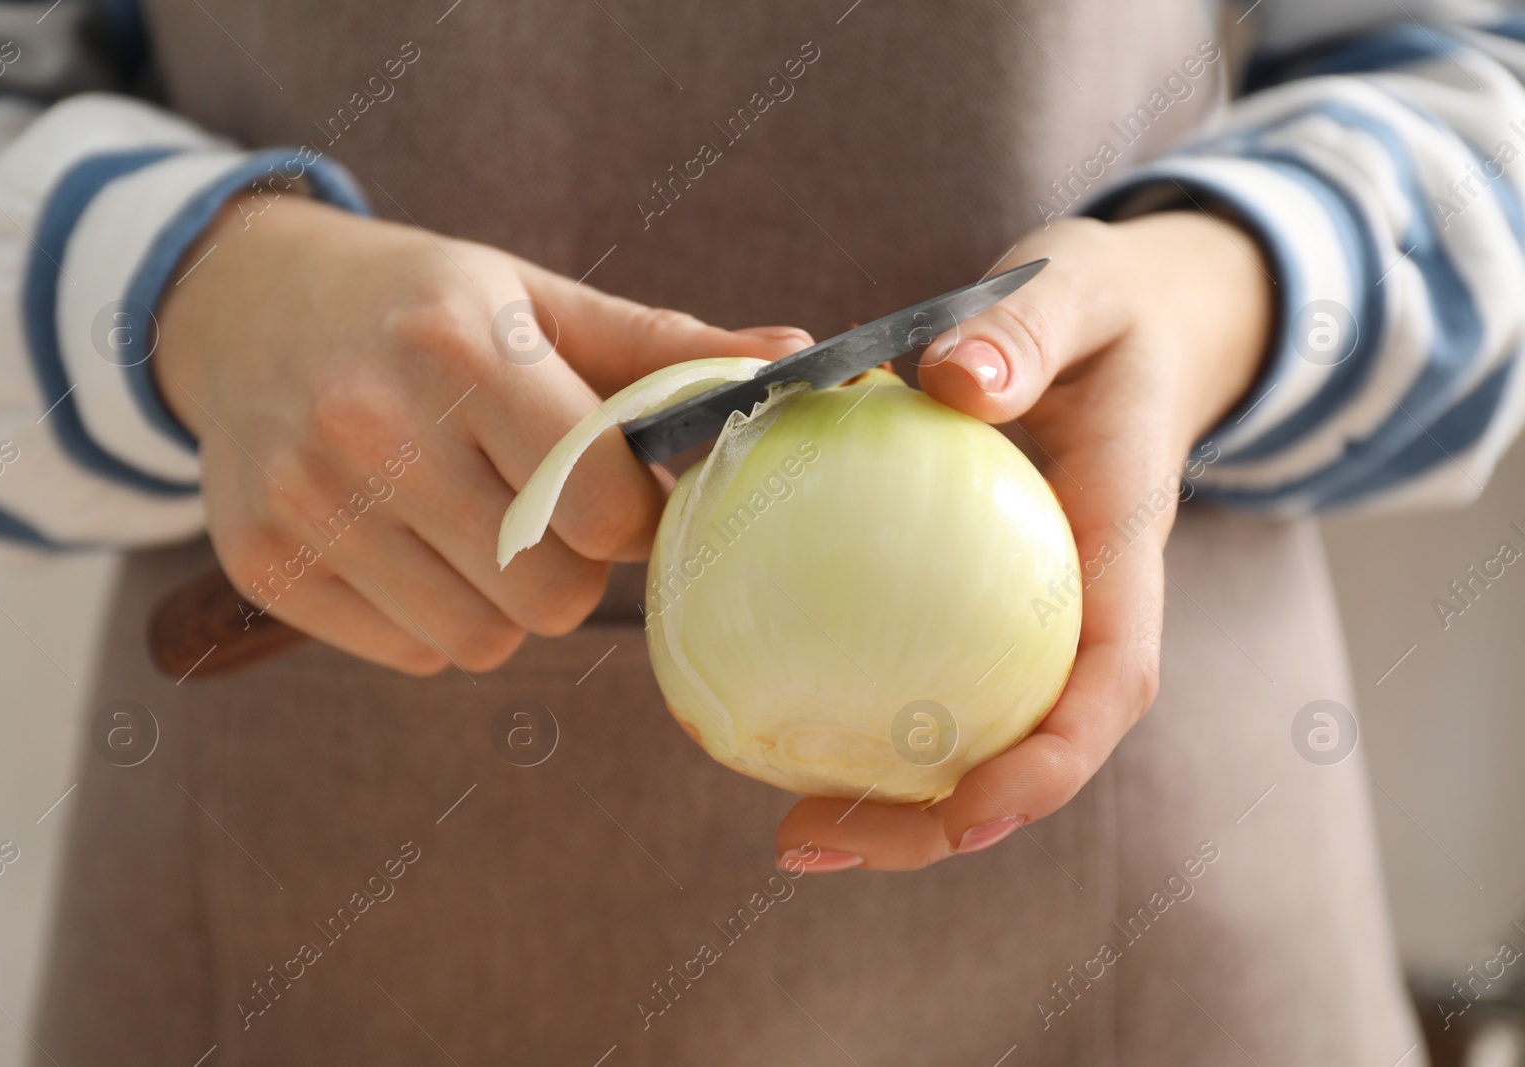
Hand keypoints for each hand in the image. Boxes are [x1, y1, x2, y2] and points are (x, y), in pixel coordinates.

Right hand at [155, 193, 809, 674]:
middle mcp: (371, 428)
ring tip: (474, 525)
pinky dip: (432, 620)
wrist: (245, 306)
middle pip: (550, 596)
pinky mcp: (266, 565)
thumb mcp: (537, 301)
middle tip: (543, 514)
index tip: (615, 492)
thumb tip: (797, 356)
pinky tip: (409, 544)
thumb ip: (663, 347)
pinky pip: (410, 655)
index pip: (601, 509)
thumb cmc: (422, 306)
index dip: (631, 517)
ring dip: (505, 603)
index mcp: (458, 350)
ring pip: (481, 642)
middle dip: (572, 568)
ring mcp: (307, 504)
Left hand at [774, 212, 1273, 869]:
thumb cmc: (1104, 306)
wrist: (1128, 318)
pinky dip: (860, 717)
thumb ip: (1028, 333)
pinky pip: (923, 671)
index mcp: (1123, 548)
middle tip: (808, 843)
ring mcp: (1028, 612)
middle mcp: (1079, 606)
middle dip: (940, 826)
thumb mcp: (1077, 291)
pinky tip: (769, 717)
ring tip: (788, 835)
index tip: (971, 813)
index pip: (1111, 684)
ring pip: (972, 734)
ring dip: (889, 803)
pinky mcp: (974, 598)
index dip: (1049, 766)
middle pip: (1031, 750)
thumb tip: (958, 380)